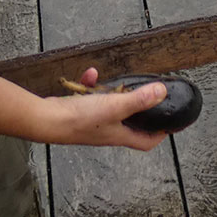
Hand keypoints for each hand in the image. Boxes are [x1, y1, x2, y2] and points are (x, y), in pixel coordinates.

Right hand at [43, 68, 168, 150]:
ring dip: (112, 92)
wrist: (47, 120)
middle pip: (130, 123)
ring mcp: (93, 122)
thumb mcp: (115, 106)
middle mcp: (107, 131)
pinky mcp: (79, 112)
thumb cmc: (79, 119)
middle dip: (139, 109)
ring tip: (115, 81)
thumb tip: (162, 92)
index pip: (146, 142)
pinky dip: (92, 85)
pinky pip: (90, 96)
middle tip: (147, 95)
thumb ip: (138, 99)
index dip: (159, 134)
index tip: (170, 123)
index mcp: (119, 135)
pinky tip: (90, 74)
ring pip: (109, 105)